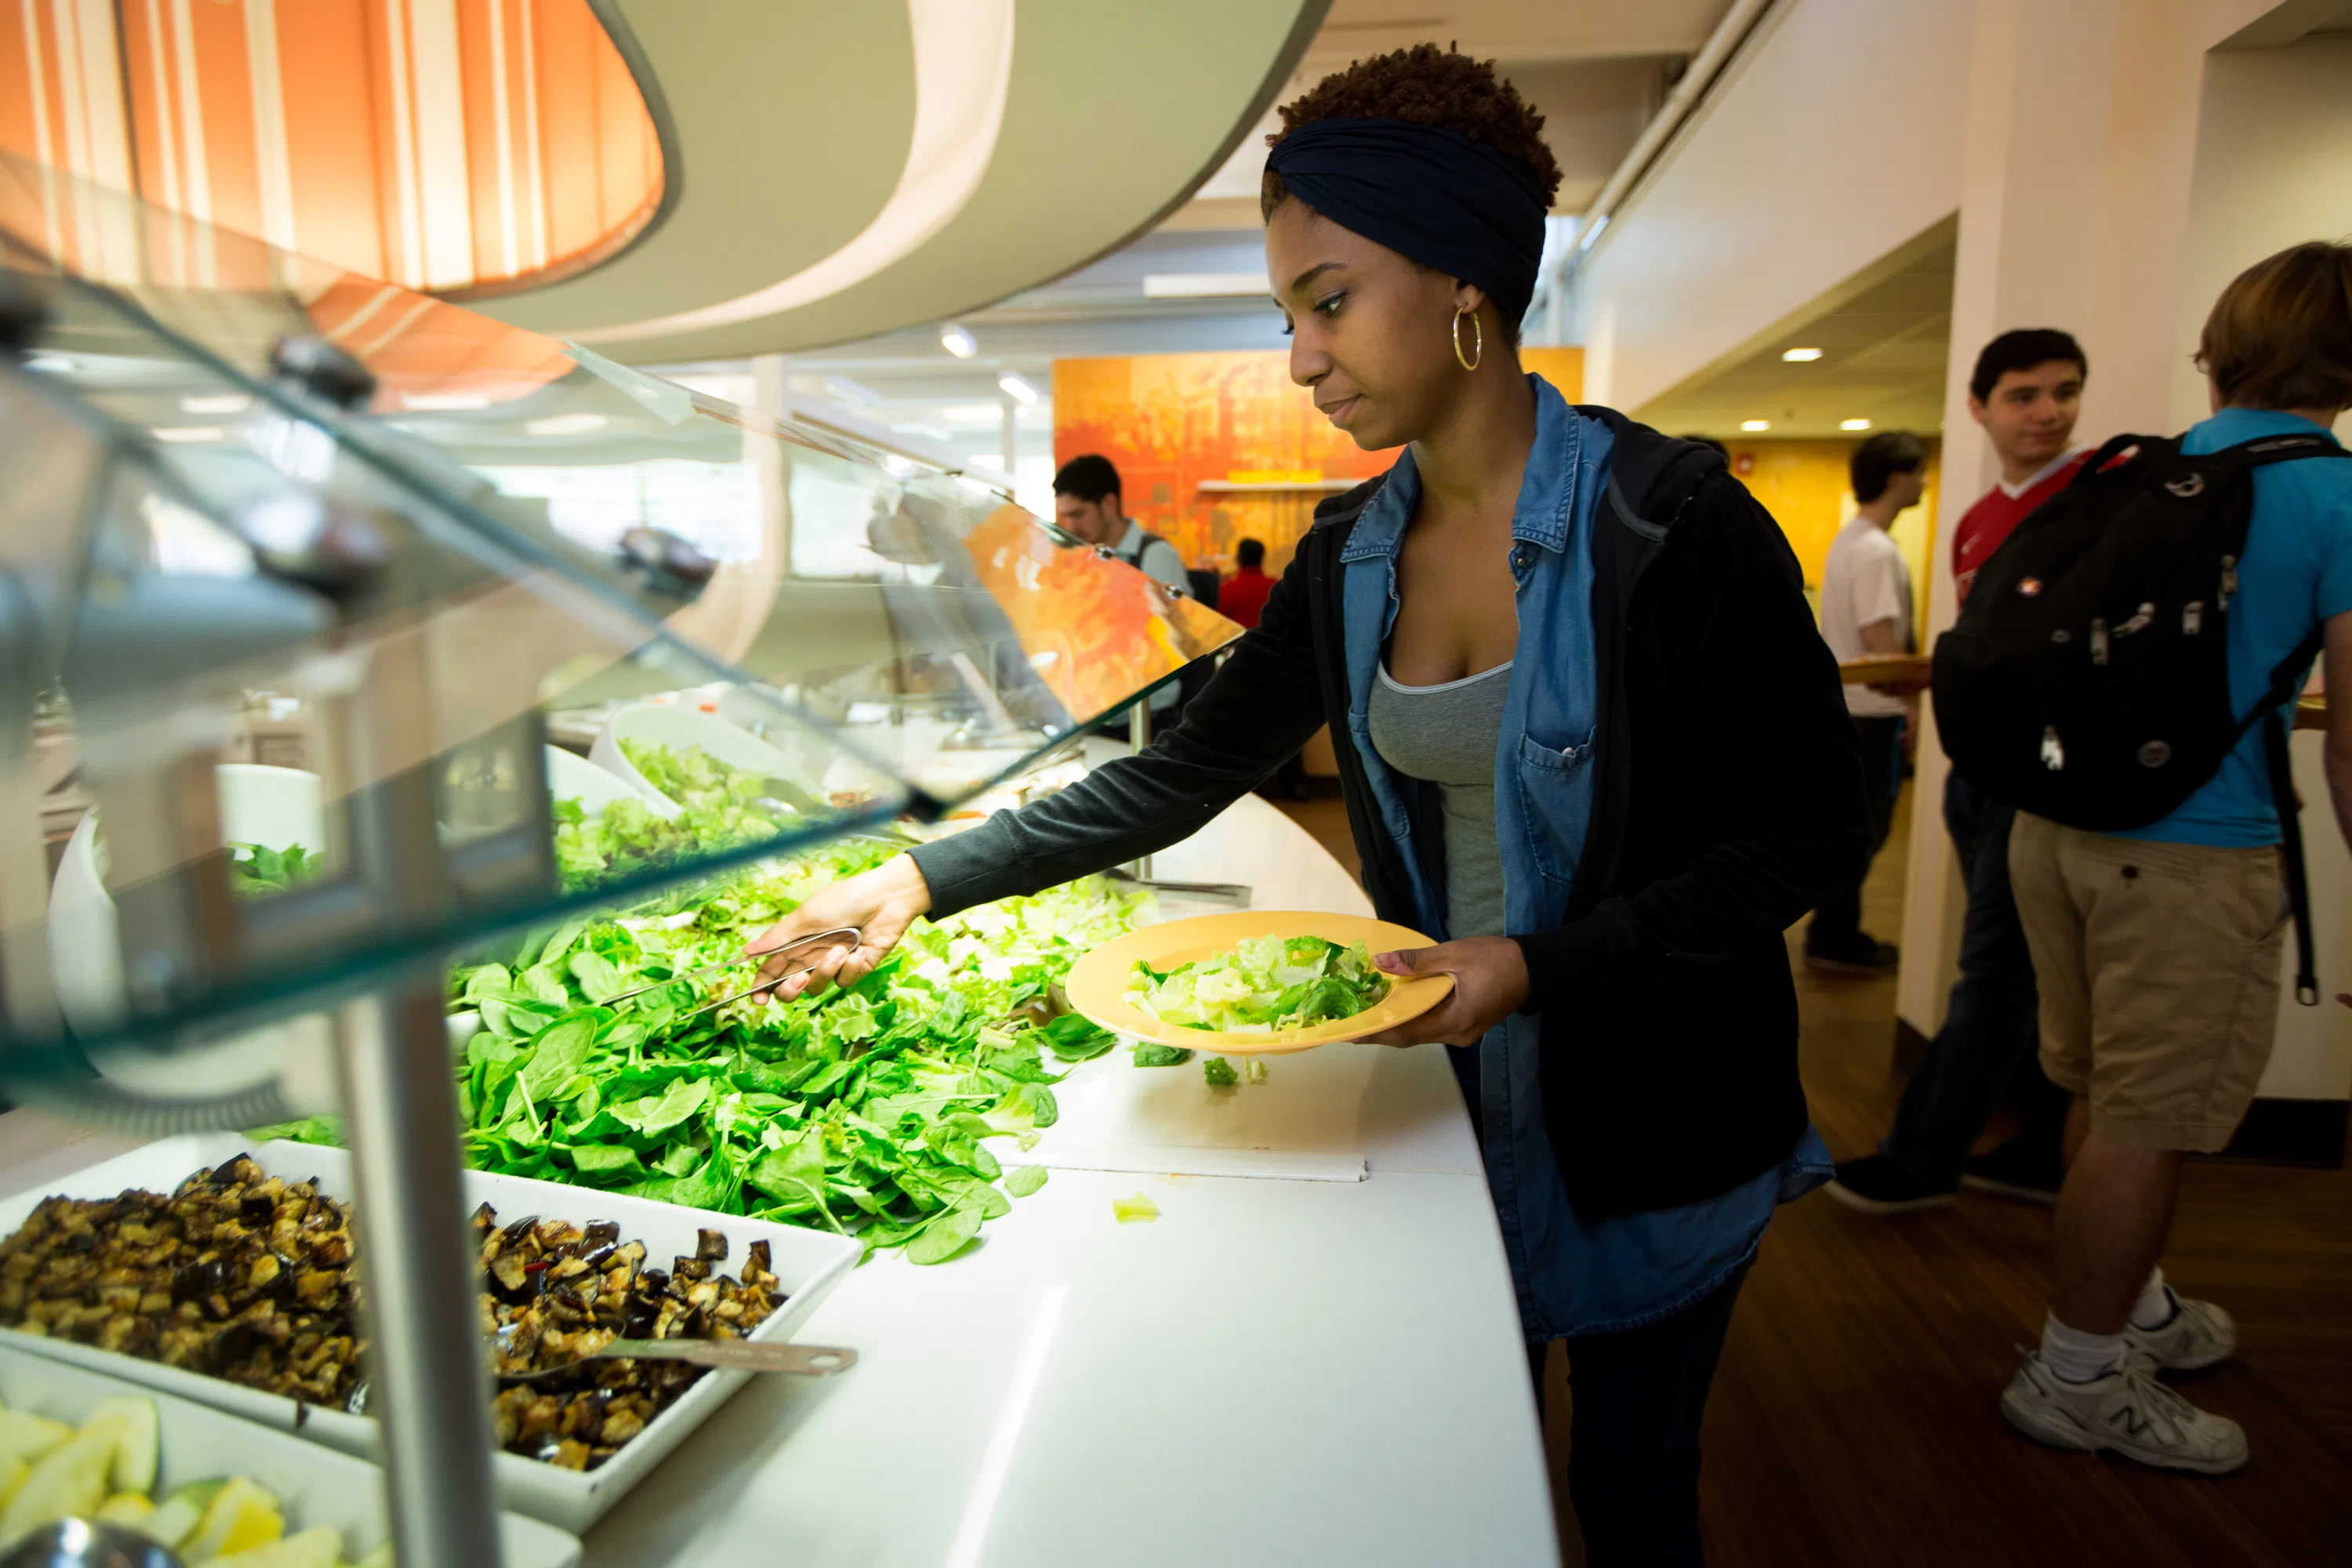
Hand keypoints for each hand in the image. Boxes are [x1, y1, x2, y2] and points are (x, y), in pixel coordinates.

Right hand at [747, 855, 931, 1000]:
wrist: (886, 897)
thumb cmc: (845, 899)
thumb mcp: (807, 916)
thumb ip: (778, 938)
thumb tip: (746, 951)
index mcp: (795, 942)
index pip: (771, 970)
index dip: (761, 987)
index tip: (757, 999)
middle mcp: (811, 956)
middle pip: (789, 988)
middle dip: (790, 990)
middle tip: (799, 979)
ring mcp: (833, 964)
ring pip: (817, 988)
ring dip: (827, 971)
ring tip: (841, 949)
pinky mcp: (856, 969)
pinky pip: (844, 982)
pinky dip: (850, 967)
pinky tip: (861, 949)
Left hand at [1352, 936, 1528, 1047]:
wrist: (1533, 968)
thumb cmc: (1496, 959)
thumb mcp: (1455, 954)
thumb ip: (1417, 961)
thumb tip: (1382, 963)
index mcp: (1455, 1020)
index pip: (1406, 1032)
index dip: (1376, 1033)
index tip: (1350, 1032)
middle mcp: (1456, 1034)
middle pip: (1410, 1037)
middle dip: (1380, 1031)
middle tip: (1350, 1023)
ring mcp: (1461, 1032)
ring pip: (1420, 1033)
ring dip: (1395, 1025)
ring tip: (1366, 1014)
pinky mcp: (1464, 1025)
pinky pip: (1431, 1026)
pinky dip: (1412, 1019)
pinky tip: (1396, 1007)